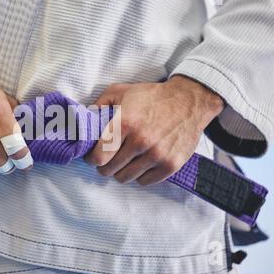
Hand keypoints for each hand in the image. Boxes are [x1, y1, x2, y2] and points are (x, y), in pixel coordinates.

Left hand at [84, 75, 223, 185]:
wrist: (189, 101)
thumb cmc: (152, 96)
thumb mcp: (121, 91)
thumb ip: (99, 105)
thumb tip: (83, 121)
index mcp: (126, 123)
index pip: (99, 157)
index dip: (91, 159)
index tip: (92, 156)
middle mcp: (141, 141)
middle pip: (110, 171)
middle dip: (105, 165)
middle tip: (109, 157)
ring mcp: (157, 155)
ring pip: (126, 178)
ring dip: (121, 171)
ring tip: (124, 160)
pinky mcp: (171, 165)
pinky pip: (145, 182)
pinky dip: (140, 175)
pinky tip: (140, 163)